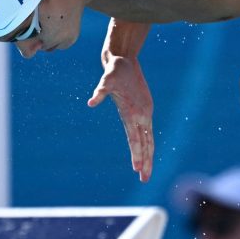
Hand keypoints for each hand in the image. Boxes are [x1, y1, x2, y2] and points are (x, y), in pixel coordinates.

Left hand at [87, 55, 153, 181]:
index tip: (137, 169)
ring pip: (148, 140)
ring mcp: (145, 112)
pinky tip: (145, 152)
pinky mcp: (144, 109)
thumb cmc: (115, 70)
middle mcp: (142, 115)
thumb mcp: (107, 80)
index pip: (137, 139)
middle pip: (146, 144)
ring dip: (148, 156)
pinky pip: (147, 131)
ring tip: (145, 172)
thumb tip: (91, 102)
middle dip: (146, 162)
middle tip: (145, 179)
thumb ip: (100, 92)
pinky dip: (147, 144)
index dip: (137, 154)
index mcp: (135, 112)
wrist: (124, 59)